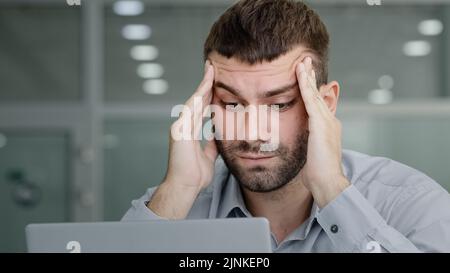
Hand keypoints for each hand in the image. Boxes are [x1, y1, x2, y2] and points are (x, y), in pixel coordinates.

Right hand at [148, 61, 217, 218]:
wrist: (185, 188)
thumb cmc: (194, 175)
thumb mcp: (208, 155)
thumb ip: (211, 143)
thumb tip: (218, 134)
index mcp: (189, 131)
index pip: (201, 107)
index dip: (208, 93)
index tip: (216, 80)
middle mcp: (183, 126)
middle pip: (196, 100)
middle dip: (205, 83)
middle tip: (212, 66)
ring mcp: (180, 127)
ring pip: (193, 101)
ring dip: (202, 85)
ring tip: (210, 70)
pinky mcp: (179, 131)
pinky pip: (190, 111)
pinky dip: (197, 98)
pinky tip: (205, 87)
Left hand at [296, 57, 349, 207]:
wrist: (327, 183)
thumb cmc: (317, 174)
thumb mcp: (311, 154)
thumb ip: (308, 144)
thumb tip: (301, 142)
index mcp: (327, 128)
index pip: (318, 104)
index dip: (312, 90)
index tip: (306, 78)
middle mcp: (330, 121)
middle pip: (318, 95)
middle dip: (311, 78)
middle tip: (305, 61)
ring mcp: (327, 121)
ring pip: (314, 93)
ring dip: (307, 76)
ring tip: (302, 61)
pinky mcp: (321, 124)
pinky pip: (310, 99)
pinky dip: (305, 84)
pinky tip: (300, 73)